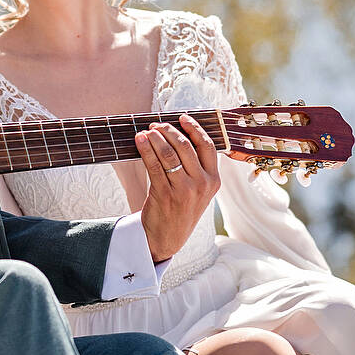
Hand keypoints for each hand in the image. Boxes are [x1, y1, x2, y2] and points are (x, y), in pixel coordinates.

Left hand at [137, 114, 220, 261]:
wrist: (168, 238)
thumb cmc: (181, 209)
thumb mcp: (198, 190)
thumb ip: (196, 167)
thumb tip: (180, 135)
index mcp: (214, 181)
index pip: (208, 146)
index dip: (195, 128)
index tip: (182, 117)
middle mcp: (202, 184)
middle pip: (186, 146)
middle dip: (169, 131)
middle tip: (156, 124)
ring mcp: (185, 190)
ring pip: (169, 154)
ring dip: (156, 138)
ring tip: (146, 131)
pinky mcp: (166, 194)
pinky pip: (154, 165)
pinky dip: (146, 149)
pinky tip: (140, 140)